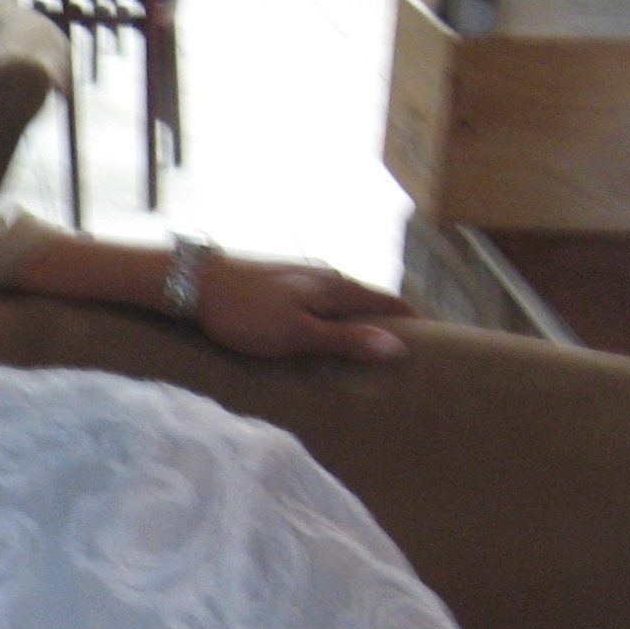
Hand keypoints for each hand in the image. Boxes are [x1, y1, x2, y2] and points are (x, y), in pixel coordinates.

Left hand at [197, 256, 412, 363]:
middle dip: (391, 322)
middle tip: (405, 352)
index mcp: (337, 288)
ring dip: (361, 320)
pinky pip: (322, 302)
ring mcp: (303, 277)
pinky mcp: (282, 284)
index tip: (435, 342)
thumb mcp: (299, 333)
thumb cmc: (245, 313)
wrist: (194, 282)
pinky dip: (335, 318)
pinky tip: (325, 332)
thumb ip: (346, 340)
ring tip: (370, 347)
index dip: (414, 321)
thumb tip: (398, 347)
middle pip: (370, 300)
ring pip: (344, 300)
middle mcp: (326, 276)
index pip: (390, 302)